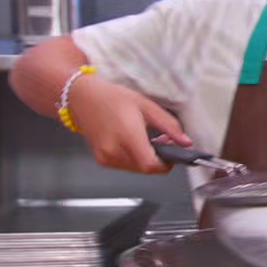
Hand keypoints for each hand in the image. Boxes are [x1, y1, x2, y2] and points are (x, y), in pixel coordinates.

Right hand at [70, 75, 190, 173]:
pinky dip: (135, 158)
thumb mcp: (147, 106)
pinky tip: (135, 142)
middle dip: (159, 158)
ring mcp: (105, 157)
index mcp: (127, 135)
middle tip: (164, 140)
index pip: (151, 165)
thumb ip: (170, 125)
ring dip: (147, 158)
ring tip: (149, 139)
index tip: (174, 154)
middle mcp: (114, 150)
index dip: (167, 164)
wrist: (81, 98)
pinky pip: (125, 165)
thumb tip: (185, 141)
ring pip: (136, 168)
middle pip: (145, 168)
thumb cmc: (111, 98)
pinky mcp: (101, 159)